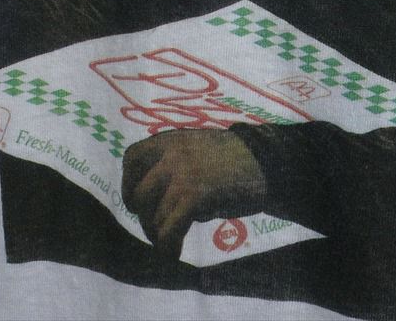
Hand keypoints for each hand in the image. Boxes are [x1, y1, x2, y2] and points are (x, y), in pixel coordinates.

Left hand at [121, 129, 267, 260]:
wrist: (266, 162)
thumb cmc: (235, 160)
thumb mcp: (198, 149)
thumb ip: (175, 163)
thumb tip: (155, 196)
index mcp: (171, 140)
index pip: (131, 158)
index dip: (128, 184)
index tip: (136, 202)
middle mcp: (171, 155)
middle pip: (139, 196)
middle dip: (145, 217)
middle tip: (157, 228)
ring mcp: (182, 175)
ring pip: (153, 217)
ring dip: (158, 236)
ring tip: (169, 244)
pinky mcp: (194, 196)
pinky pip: (168, 230)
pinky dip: (168, 247)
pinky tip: (174, 254)